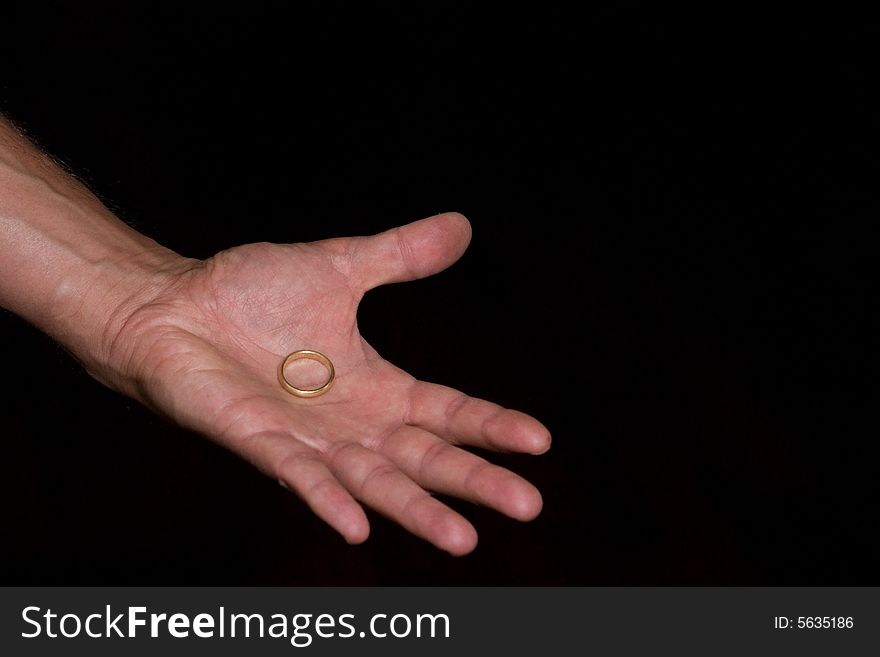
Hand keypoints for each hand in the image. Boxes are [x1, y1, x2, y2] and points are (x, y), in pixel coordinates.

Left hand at [104, 213, 549, 554]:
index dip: (490, 426)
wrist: (173, 304)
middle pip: (423, 458)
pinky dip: (327, 501)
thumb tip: (461, 225)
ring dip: (415, 510)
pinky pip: (296, 477)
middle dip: (473, 480)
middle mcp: (349, 423)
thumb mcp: (339, 265)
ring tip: (463, 538)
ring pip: (371, 482)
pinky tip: (358, 528)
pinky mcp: (256, 442)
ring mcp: (305, 438)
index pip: (446, 412)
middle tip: (528, 505)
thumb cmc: (249, 292)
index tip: (540, 440)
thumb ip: (400, 255)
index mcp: (375, 386)